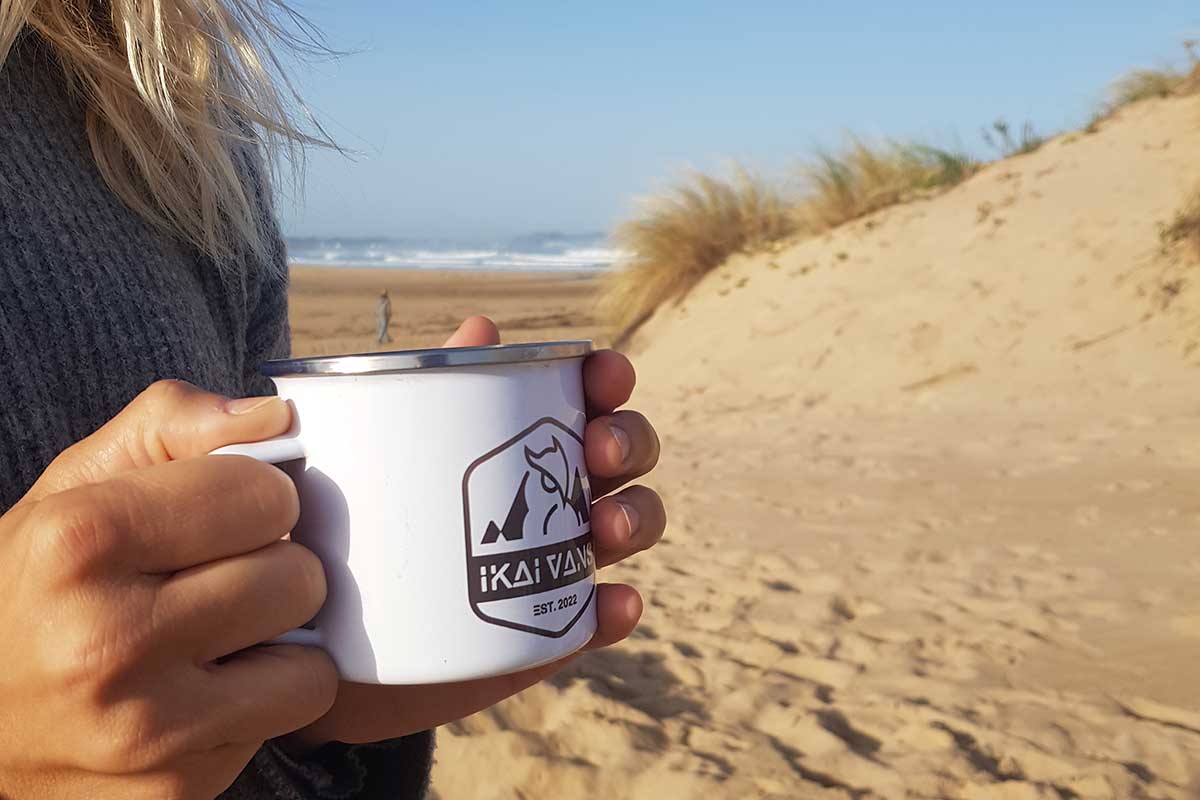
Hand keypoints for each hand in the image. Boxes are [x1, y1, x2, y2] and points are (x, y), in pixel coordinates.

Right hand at [0, 382, 337, 798]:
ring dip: (282, 642)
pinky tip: (204, 689)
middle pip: (298, 578)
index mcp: (80, 544)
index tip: (225, 513)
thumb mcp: (72, 489)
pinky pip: (286, 724)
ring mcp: (144, 731)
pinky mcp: (174, 790)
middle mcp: (107, 642)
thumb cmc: (33, 590)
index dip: (257, 497)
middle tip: (221, 577)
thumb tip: (276, 417)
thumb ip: (169, 427)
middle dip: (274, 568)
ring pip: (312, 664)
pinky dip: (261, 702)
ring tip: (221, 634)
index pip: (265, 495)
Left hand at [282, 316, 664, 748]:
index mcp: (523, 440)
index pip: (587, 399)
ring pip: (628, 528)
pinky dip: (618, 609)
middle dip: (629, 441)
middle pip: (624, 457)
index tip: (606, 375)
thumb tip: (484, 323)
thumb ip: (428, 387)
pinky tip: (615, 603)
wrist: (323, 634)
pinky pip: (599, 620)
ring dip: (636, 516)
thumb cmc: (354, 522)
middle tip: (597, 450)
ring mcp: (556, 564)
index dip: (610, 381)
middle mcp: (553, 495)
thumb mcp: (379, 451)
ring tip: (606, 527)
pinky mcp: (547, 629)